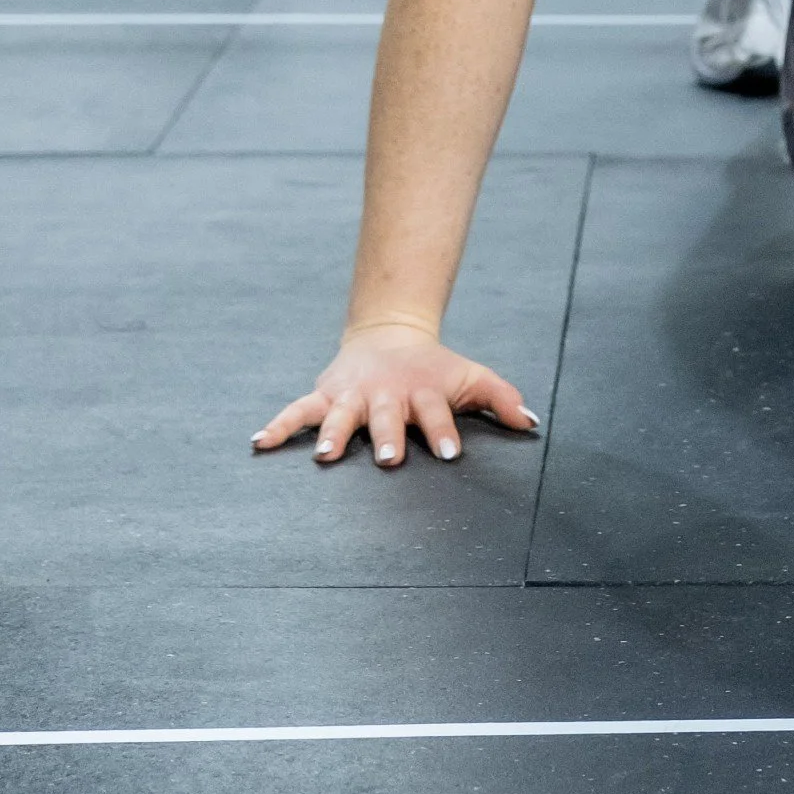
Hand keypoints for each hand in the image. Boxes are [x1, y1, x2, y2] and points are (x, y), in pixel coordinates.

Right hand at [252, 318, 539, 466]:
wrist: (390, 335)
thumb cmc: (434, 370)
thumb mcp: (469, 377)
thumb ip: (501, 398)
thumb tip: (533, 423)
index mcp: (422, 391)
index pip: (436, 412)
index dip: (443, 430)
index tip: (450, 453)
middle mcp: (385, 394)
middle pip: (386, 417)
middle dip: (387, 436)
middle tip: (389, 459)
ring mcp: (352, 395)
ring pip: (340, 415)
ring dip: (334, 433)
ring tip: (327, 456)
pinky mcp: (325, 395)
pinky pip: (298, 411)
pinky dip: (279, 426)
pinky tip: (259, 443)